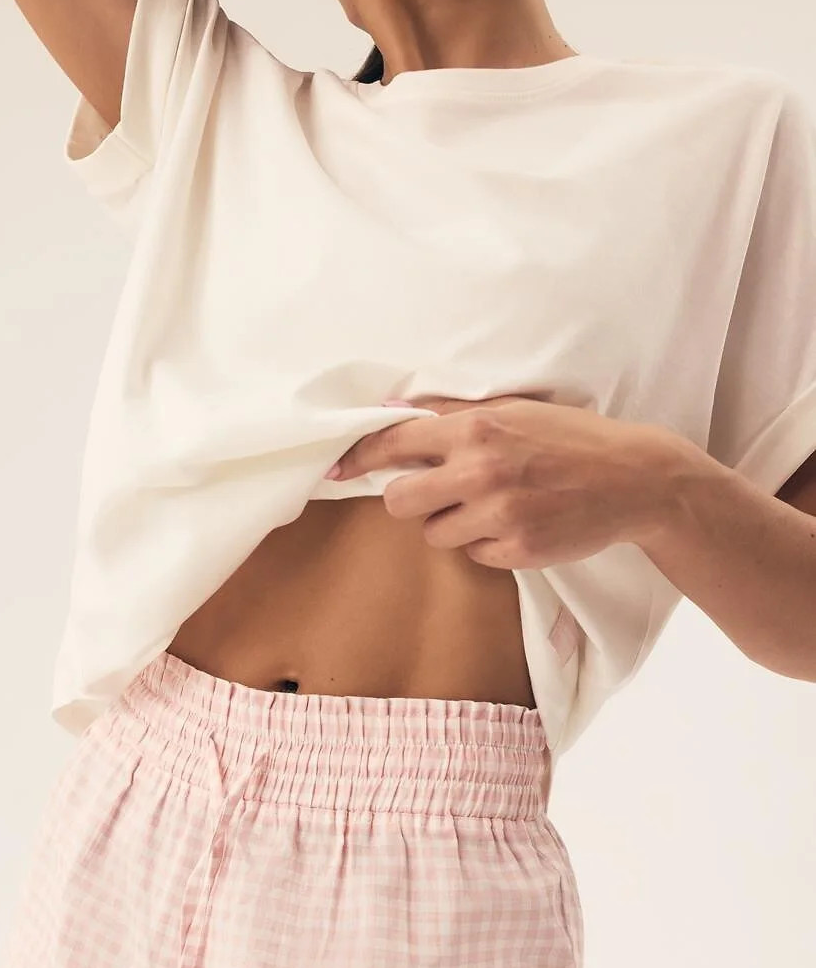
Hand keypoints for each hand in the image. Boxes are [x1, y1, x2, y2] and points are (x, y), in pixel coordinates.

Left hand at [326, 393, 692, 569]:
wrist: (633, 479)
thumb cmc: (570, 440)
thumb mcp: (515, 411)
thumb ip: (455, 416)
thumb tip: (394, 412)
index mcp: (477, 429)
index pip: (395, 442)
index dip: (358, 458)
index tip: (334, 470)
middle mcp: (482, 471)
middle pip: (399, 502)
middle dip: (412, 500)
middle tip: (439, 494)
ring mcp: (500, 515)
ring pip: (435, 534)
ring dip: (453, 524)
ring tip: (494, 505)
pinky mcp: (517, 550)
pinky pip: (473, 555)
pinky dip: (487, 544)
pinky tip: (519, 524)